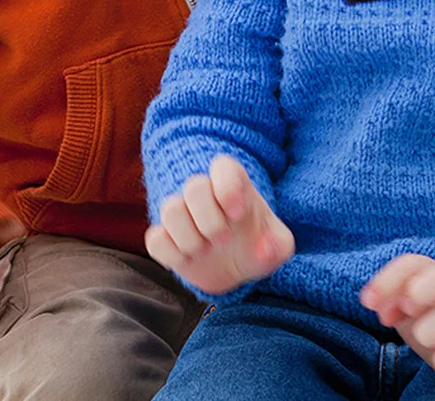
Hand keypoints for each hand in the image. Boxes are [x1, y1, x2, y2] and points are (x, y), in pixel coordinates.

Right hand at [145, 154, 294, 294]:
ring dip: (189, 237)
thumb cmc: (258, 245)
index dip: (227, 188)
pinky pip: (155, 238)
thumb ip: (279, 245)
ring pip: (170, 210)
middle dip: (209, 219)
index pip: (223, 167)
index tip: (238, 215)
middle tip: (225, 240)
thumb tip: (264, 249)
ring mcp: (183, 214)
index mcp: (234, 184)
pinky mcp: (165, 238)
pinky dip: (170, 252)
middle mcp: (206, 194)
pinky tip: (187, 259)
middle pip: (194, 187)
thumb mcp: (278, 245)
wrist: (236, 267)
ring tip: (205, 250)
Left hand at [360, 255, 434, 394]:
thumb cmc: (433, 325)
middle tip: (405, 309)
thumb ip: (392, 299)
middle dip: (423, 288)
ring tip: (421, 338)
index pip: (416, 263)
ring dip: (429, 328)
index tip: (368, 302)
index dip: (389, 278)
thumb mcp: (409, 308)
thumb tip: (373, 301)